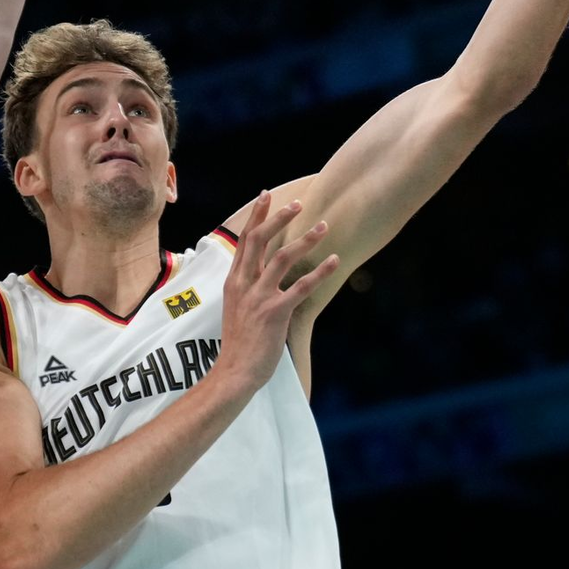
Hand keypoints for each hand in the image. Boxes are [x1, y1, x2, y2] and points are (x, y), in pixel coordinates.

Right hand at [215, 192, 338, 393]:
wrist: (235, 372)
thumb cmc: (239, 343)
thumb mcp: (235, 308)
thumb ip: (246, 289)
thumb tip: (259, 274)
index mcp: (233, 282)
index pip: (244, 241)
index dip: (257, 216)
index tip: (266, 196)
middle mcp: (244, 285)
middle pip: (260, 240)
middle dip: (278, 218)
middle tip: (298, 204)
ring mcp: (259, 298)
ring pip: (282, 258)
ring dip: (305, 239)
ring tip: (324, 226)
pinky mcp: (276, 312)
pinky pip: (301, 286)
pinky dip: (320, 272)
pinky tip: (335, 261)